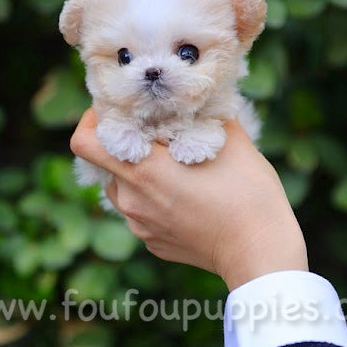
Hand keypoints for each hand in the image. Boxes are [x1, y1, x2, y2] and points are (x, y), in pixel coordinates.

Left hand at [69, 108, 308, 289]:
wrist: (260, 252)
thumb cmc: (249, 195)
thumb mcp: (231, 140)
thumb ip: (205, 112)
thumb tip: (196, 94)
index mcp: (143, 171)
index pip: (85, 142)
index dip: (92, 122)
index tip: (114, 112)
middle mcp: (133, 201)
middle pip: (107, 164)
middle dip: (126, 146)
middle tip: (158, 135)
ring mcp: (141, 226)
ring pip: (124, 189)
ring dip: (140, 173)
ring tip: (175, 167)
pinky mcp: (153, 243)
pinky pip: (143, 212)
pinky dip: (156, 199)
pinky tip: (188, 196)